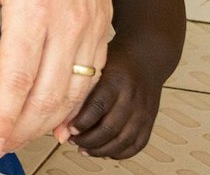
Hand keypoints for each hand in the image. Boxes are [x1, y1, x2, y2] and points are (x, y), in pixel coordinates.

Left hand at [0, 0, 113, 161]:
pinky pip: (92, 75)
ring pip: (75, 91)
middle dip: (23, 129)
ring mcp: (91, 25)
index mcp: (33, 8)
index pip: (18, 78)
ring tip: (20, 137)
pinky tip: (58, 118)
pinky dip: (76, 102)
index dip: (4, 117)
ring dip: (49, 121)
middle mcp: (69, 22)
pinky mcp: (102, 24)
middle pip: (49, 94)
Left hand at [63, 45, 161, 159]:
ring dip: (101, 150)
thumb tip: (59, 125)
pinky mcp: (150, 121)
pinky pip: (137, 145)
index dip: (82, 122)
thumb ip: (77, 93)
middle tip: (72, 140)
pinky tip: (104, 152)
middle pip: (111, 128)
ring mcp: (144, 111)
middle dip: (88, 140)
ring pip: (124, 140)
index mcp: (115, 80)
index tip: (68, 130)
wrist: (146, 57)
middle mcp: (132, 97)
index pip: (98, 106)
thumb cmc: (115, 62)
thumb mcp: (93, 68)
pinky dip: (120, 153)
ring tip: (84, 148)